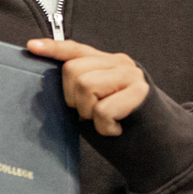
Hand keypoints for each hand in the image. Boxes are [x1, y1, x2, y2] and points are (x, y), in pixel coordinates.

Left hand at [27, 38, 149, 135]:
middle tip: (92, 114)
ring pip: (86, 86)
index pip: (76, 49)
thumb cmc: (124, 126)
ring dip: (90, 113)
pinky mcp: (140, 91)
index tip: (32, 47)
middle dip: (74, 99)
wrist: (160, 146)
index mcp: (107, 62)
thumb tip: (51, 87)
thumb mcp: (97, 102)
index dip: (53, 48)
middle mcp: (119, 63)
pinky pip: (103, 109)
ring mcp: (131, 75)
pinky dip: (105, 126)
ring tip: (106, 120)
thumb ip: (81, 88)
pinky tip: (117, 128)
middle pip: (73, 71)